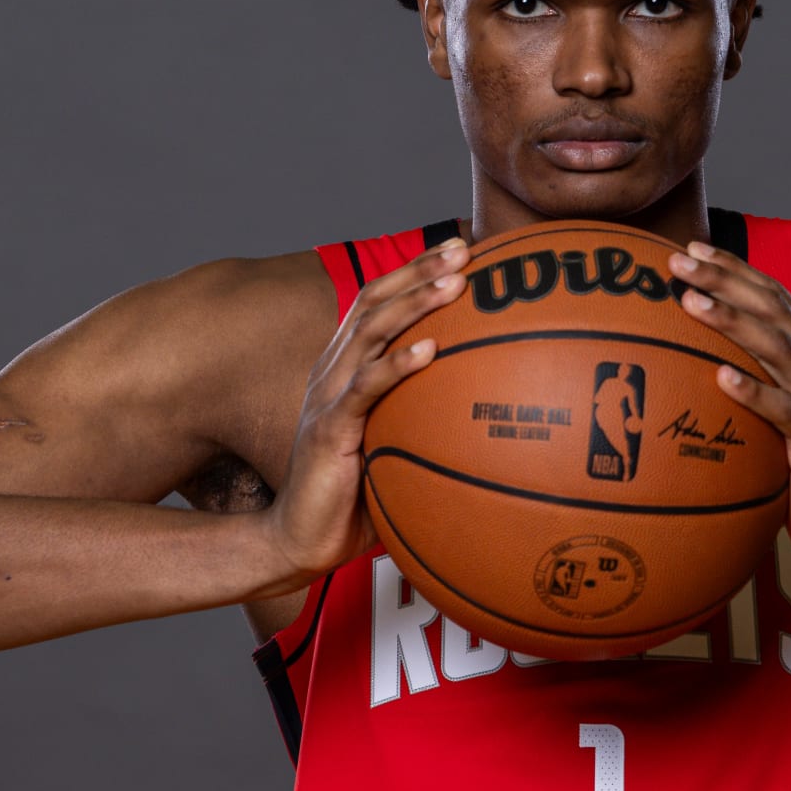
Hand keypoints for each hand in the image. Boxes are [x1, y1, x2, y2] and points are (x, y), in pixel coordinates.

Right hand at [265, 238, 469, 588]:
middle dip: (420, 269)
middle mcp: (333, 371)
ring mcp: (328, 396)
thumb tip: (491, 416)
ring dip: (415, 302)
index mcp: (345, 368)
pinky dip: (398, 364)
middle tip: (464, 248)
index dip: (414, 271)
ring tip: (454, 282)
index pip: (378, 303)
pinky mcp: (328, 428)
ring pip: (372, 332)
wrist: (299, 541)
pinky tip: (430, 349)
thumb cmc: (352, 499)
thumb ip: (426, 421)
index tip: (460, 250)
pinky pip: (367, 388)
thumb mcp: (394, 447)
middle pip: (376, 301)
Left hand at [668, 242, 790, 567]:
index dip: (735, 269)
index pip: (774, 297)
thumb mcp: (782, 409)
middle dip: (725, 282)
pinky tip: (721, 376)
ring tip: (692, 303)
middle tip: (680, 263)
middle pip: (772, 312)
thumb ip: (757, 373)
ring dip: (733, 323)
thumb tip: (691, 350)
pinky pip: (786, 413)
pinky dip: (754, 392)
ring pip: (778, 351)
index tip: (692, 248)